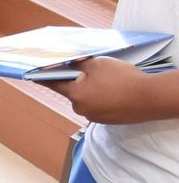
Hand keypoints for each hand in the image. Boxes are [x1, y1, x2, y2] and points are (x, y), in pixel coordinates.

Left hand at [49, 56, 171, 124]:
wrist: (150, 98)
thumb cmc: (121, 78)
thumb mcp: (97, 63)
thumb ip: (78, 63)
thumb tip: (65, 62)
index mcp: (74, 94)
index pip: (52, 83)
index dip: (42, 76)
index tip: (31, 74)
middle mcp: (80, 108)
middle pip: (72, 91)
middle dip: (77, 80)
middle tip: (90, 71)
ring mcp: (94, 116)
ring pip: (87, 99)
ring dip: (92, 90)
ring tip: (109, 81)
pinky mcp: (108, 120)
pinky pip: (100, 106)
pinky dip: (103, 98)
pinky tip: (115, 91)